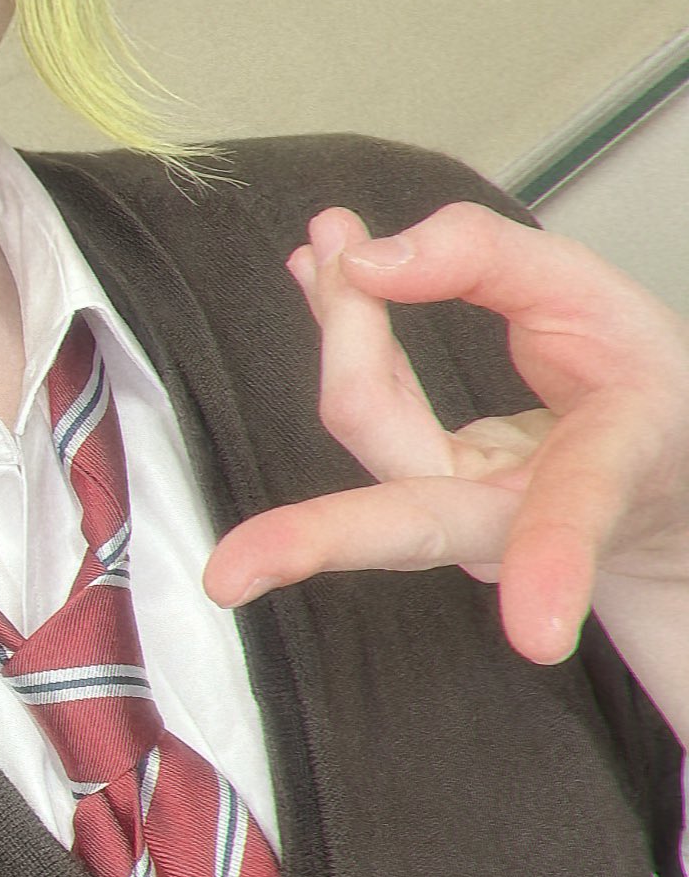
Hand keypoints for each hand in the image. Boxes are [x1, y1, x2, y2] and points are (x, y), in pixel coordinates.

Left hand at [201, 202, 688, 666]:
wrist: (654, 469)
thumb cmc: (638, 391)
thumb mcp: (602, 298)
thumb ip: (492, 262)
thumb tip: (367, 258)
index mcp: (603, 483)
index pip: (574, 519)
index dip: (555, 566)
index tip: (538, 637)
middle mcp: (513, 528)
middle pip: (413, 527)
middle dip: (322, 542)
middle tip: (230, 572)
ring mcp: (452, 524)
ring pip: (371, 427)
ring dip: (341, 328)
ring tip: (324, 239)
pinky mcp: (417, 496)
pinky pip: (365, 410)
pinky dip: (344, 334)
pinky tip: (318, 272)